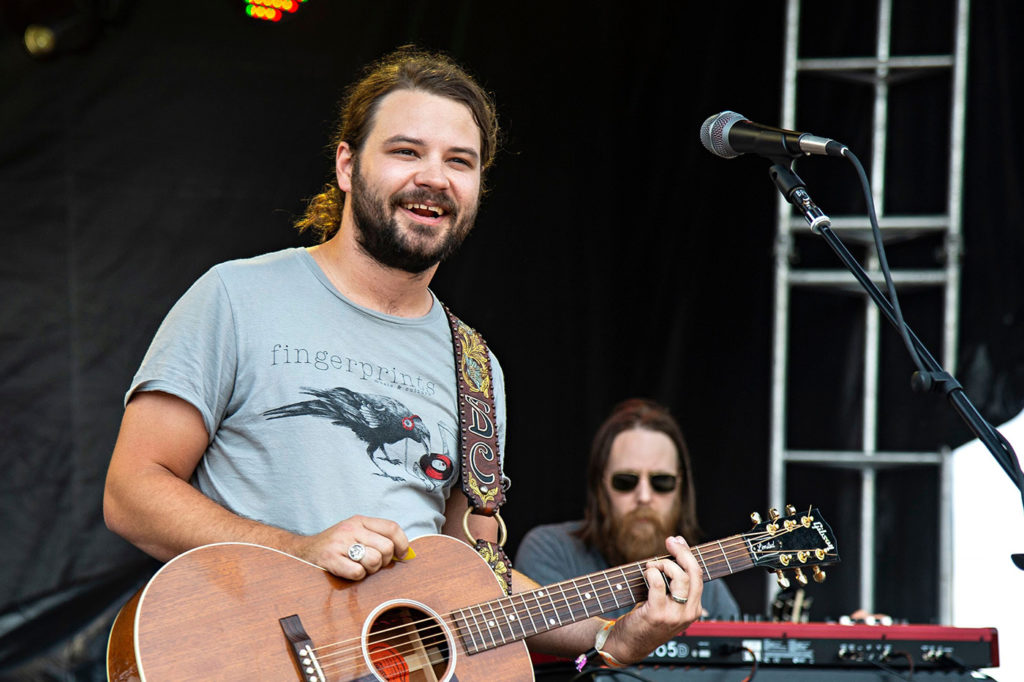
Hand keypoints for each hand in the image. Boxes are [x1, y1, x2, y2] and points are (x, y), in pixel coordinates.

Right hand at [294, 515, 409, 579]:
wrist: (303, 550)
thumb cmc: (335, 545)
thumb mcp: (355, 532)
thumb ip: (377, 537)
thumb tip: (404, 553)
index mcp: (360, 520)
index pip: (392, 527)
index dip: (402, 543)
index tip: (401, 554)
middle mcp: (351, 528)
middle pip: (386, 547)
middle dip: (384, 561)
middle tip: (374, 564)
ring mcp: (340, 543)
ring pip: (374, 560)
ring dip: (370, 569)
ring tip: (360, 567)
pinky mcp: (330, 559)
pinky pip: (357, 572)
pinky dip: (357, 576)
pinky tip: (349, 572)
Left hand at [604, 536, 702, 662]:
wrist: (629, 645)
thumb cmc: (646, 620)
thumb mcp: (667, 604)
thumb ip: (674, 584)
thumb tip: (675, 551)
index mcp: (694, 609)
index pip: (698, 575)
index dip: (688, 554)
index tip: (678, 541)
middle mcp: (687, 613)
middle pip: (694, 573)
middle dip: (682, 552)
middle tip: (669, 542)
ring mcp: (674, 615)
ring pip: (680, 577)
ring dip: (664, 564)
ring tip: (652, 566)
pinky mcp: (657, 614)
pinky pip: (658, 584)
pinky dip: (652, 573)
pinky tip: (646, 573)